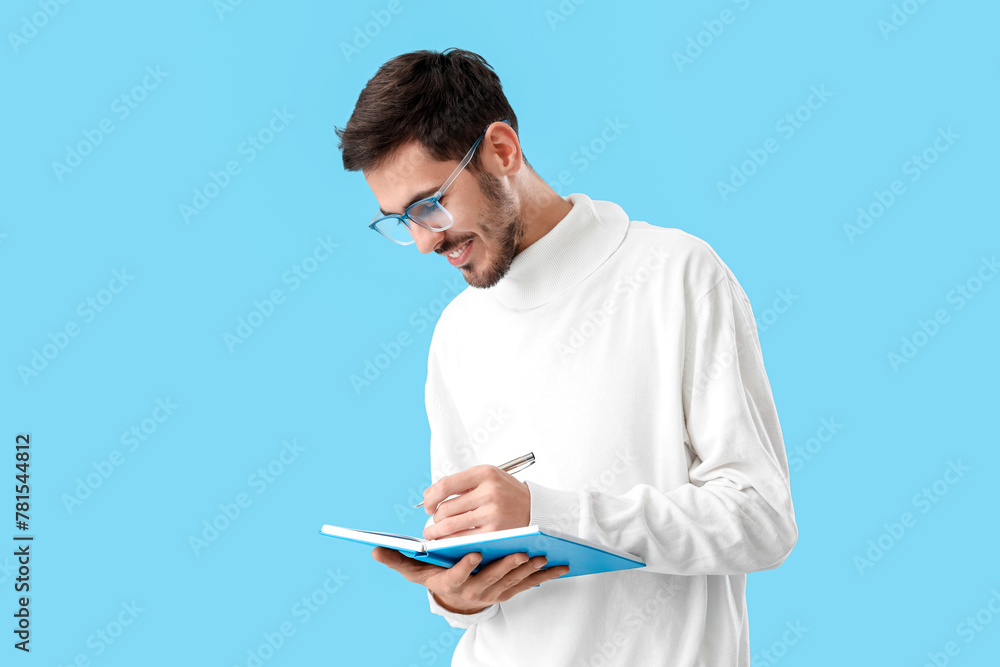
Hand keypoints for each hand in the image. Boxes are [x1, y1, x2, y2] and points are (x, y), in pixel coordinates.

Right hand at [372, 547, 569, 613]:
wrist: (456, 599)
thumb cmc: (437, 577)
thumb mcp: (416, 572)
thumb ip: (398, 559)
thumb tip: (373, 550)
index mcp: (452, 583)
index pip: (459, 576)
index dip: (466, 566)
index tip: (474, 552)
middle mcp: (474, 591)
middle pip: (492, 579)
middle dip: (506, 567)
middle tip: (519, 552)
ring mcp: (495, 592)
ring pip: (514, 582)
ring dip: (528, 571)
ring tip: (540, 555)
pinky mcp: (510, 590)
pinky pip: (529, 584)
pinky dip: (545, 575)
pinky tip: (560, 565)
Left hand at [421, 465, 529, 540]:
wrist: (535, 507)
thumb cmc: (506, 492)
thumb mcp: (486, 477)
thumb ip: (459, 483)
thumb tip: (429, 495)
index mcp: (484, 474)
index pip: (445, 485)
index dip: (430, 497)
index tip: (427, 505)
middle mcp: (489, 492)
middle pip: (445, 508)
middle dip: (433, 518)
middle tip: (432, 522)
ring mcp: (492, 513)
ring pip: (451, 526)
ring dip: (436, 532)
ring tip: (433, 533)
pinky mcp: (496, 532)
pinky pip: (464, 539)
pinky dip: (451, 541)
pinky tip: (449, 541)